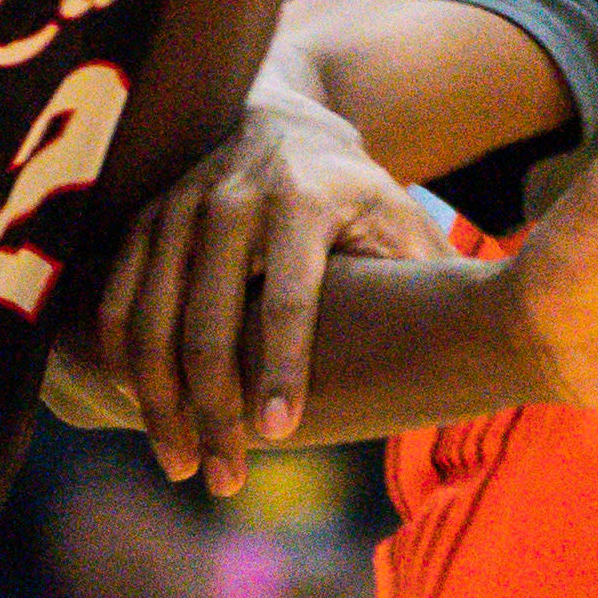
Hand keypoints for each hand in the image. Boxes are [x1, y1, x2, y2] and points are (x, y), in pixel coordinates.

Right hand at [94, 86, 430, 489]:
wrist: (282, 116)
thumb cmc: (354, 193)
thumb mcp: (400, 219)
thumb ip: (425, 278)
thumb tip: (481, 348)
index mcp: (306, 198)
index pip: (289, 296)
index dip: (283, 366)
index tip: (278, 433)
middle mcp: (234, 196)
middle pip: (209, 320)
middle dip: (213, 410)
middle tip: (224, 481)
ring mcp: (178, 206)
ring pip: (150, 317)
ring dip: (160, 402)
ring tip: (182, 465)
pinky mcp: (141, 219)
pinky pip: (115, 299)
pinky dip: (122, 361)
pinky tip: (139, 413)